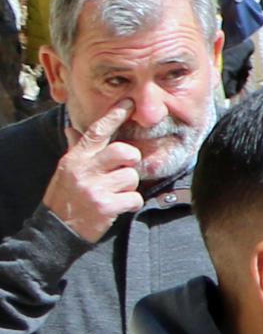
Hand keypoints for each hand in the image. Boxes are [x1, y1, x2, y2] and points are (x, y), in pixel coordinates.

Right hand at [47, 102, 146, 244]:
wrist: (56, 230)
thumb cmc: (65, 196)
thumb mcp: (65, 171)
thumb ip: (75, 150)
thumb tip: (72, 129)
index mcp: (75, 159)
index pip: (97, 131)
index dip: (114, 115)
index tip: (128, 103)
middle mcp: (85, 170)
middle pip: (124, 151)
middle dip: (131, 160)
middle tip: (123, 169)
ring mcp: (95, 187)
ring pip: (132, 177)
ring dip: (128, 187)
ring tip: (113, 194)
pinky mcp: (106, 206)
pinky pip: (135, 198)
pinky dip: (131, 204)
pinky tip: (118, 207)